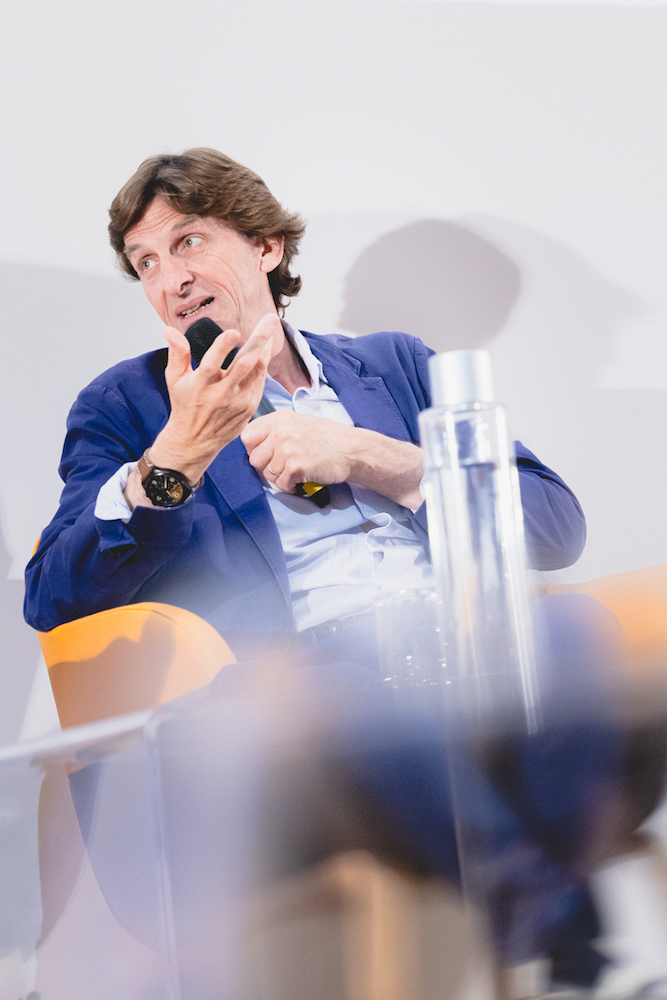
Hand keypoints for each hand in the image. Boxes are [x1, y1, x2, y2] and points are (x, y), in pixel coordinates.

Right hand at [148, 313, 280, 484]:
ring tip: (271, 328)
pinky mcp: (249, 406)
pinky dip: (263, 364)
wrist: (195, 440)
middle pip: (244, 363)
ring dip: (265, 348)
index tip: (233, 332)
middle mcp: (222, 393)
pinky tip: (265, 350)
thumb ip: (177, 352)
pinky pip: (260, 381)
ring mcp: (238, 401)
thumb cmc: (185, 405)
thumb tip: (168, 329)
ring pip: (257, 371)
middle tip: (270, 320)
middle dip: (258, 340)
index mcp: (202, 384)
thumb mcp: (174, 379)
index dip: (223, 347)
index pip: (213, 363)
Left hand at [241, 411, 353, 492]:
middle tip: (286, 465)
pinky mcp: (296, 467)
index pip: (247, 437)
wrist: (352, 450)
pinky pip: (282, 485)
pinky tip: (303, 478)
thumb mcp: (297, 423)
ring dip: (281, 478)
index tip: (267, 454)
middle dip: (268, 467)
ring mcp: (287, 449)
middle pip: (255, 460)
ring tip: (298, 470)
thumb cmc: (326, 438)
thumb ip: (274, 430)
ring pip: (267, 475)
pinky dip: (292, 487)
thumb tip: (253, 446)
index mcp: (278, 419)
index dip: (254, 449)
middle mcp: (280, 432)